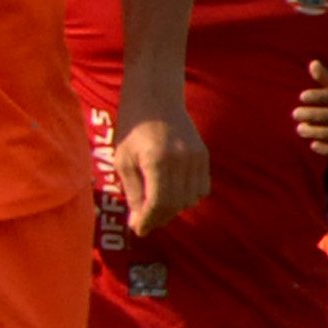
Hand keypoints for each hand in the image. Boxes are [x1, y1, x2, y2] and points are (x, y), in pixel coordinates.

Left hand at [111, 105, 209, 234]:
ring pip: (190, 199)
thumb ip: (132, 191)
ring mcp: (197, 157)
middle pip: (176, 204)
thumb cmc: (132, 126)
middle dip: (159, 217)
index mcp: (157, 160)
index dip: (148, 220)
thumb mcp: (123, 159)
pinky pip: (201, 188)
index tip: (138, 230)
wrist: (155, 97)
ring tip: (154, 207)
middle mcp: (182, 160)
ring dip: (173, 208)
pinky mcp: (204, 156)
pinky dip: (187, 197)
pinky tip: (170, 193)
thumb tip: (137, 222)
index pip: (158, 202)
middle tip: (143, 222)